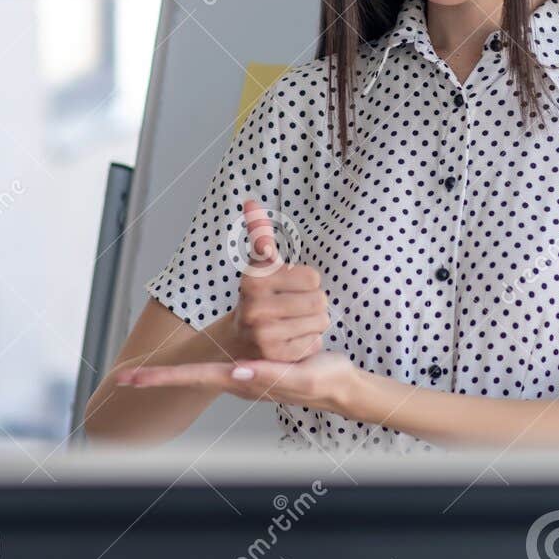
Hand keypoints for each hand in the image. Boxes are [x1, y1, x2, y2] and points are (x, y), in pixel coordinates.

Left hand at [117, 350, 362, 414]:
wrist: (340, 387)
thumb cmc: (323, 381)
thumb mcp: (300, 376)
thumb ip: (269, 374)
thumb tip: (234, 372)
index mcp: (243, 381)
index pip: (196, 378)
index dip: (164, 377)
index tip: (133, 379)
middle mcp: (237, 380)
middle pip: (189, 378)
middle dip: (158, 378)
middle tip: (124, 378)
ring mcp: (243, 377)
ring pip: (201, 374)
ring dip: (173, 376)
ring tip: (145, 374)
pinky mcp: (252, 369)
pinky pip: (219, 367)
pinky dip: (196, 368)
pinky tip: (192, 368)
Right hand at [228, 197, 329, 361]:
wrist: (237, 342)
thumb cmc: (258, 298)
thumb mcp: (259, 267)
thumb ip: (259, 234)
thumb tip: (251, 201)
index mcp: (254, 280)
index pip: (312, 277)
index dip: (305, 282)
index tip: (286, 288)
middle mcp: (255, 307)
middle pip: (320, 300)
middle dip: (312, 304)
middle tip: (291, 309)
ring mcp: (265, 335)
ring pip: (321, 321)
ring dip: (313, 323)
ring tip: (291, 324)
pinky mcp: (277, 358)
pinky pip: (315, 342)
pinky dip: (308, 342)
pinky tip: (290, 342)